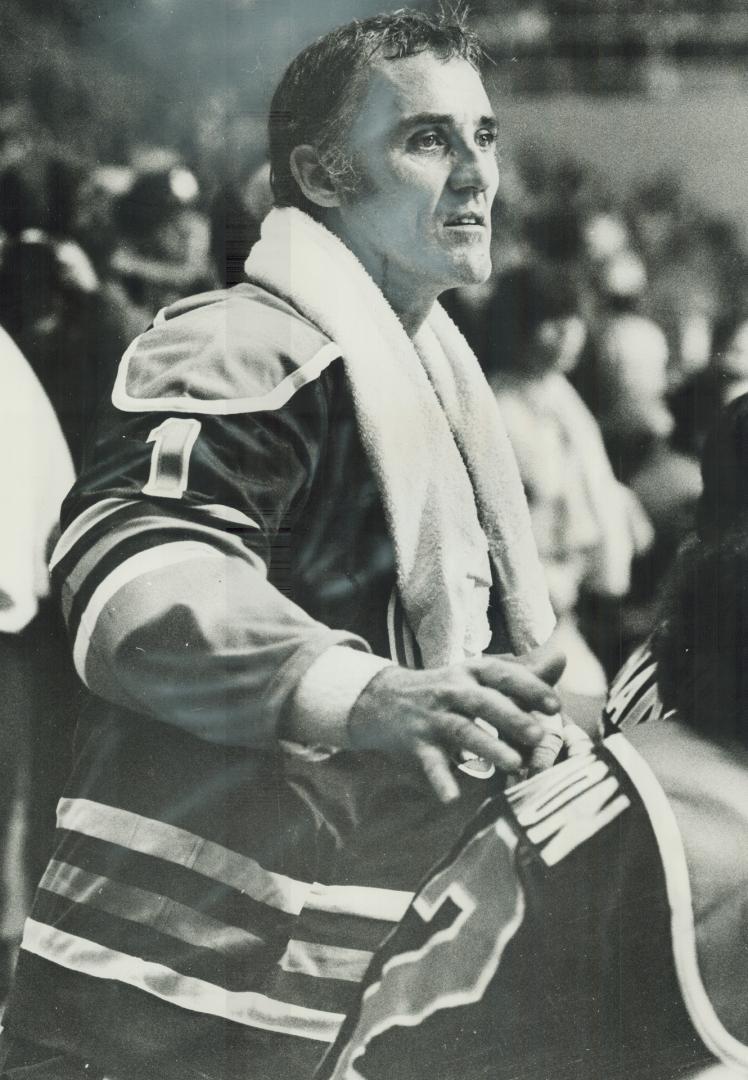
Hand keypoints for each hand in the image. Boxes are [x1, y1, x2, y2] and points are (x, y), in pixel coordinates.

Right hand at [346, 646, 564, 802]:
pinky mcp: (417, 744)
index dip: (529, 688)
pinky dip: (440, 779)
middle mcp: (452, 691)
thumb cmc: (446, 690)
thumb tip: (562, 659)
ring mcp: (433, 717)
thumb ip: (521, 675)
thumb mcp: (478, 676)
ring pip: (463, 731)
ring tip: (514, 765)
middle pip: (484, 702)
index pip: (502, 675)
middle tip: (539, 737)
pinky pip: (430, 763)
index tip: (555, 706)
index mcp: (471, 672)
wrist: (384, 699)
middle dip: (512, 718)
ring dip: (488, 747)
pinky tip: (452, 797)